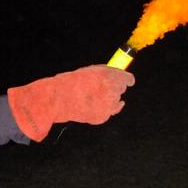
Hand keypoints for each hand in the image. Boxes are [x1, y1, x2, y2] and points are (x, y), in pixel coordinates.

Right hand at [7, 65, 134, 140]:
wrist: (58, 99)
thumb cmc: (71, 82)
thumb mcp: (90, 70)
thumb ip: (106, 73)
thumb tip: (116, 75)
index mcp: (110, 76)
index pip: (128, 79)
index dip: (126, 80)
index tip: (126, 82)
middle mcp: (112, 91)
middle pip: (121, 90)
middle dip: (114, 89)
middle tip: (99, 89)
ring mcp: (108, 106)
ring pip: (116, 103)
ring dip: (109, 100)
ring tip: (93, 98)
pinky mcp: (103, 117)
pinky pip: (108, 113)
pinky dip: (102, 110)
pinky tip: (90, 106)